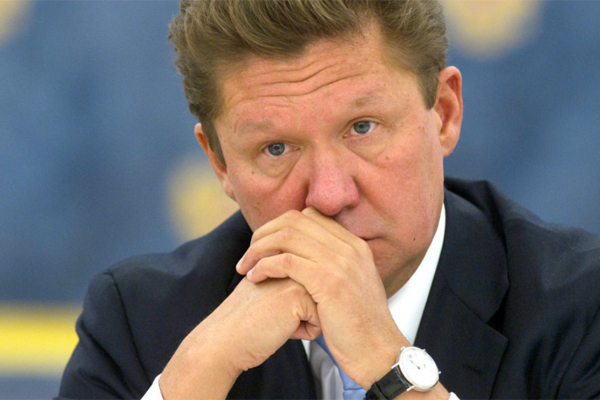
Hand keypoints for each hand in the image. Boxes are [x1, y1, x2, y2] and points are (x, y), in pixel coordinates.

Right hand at [159, 277, 319, 398]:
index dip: (297, 307)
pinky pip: (320, 322)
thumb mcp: (268, 288)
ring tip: (276, 321)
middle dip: (303, 314)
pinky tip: (280, 329)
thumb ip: (290, 278)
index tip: (270, 308)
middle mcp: (291, 261)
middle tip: (272, 315)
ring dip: (304, 322)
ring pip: (323, 307)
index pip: (313, 286)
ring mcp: (295, 275)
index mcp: (284, 256)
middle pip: (321, 295)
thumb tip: (321, 288)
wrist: (224, 340)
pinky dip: (304, 333)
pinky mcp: (298, 294)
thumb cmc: (246, 321)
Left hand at [236, 207, 407, 387]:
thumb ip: (335, 265)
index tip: (265, 244)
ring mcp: (340, 263)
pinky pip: (285, 261)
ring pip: (286, 237)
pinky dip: (264, 266)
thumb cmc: (360, 327)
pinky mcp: (328, 281)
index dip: (281, 226)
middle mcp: (348, 248)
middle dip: (264, 234)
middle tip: (249, 254)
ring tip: (245, 267)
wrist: (379, 353)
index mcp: (354, 245)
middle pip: (294, 220)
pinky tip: (255, 278)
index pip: (310, 216)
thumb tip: (306, 257)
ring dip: (258, 250)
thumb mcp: (353, 285)